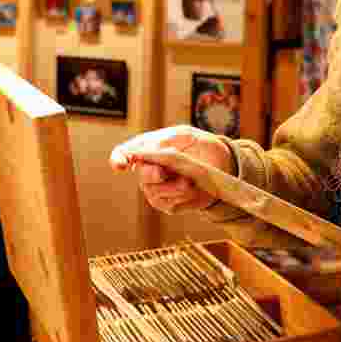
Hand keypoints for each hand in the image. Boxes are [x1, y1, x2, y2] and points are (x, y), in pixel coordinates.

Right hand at [110, 126, 232, 213]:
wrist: (221, 167)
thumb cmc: (202, 146)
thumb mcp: (187, 136)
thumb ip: (168, 142)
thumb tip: (149, 150)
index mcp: (148, 149)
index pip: (124, 154)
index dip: (119, 159)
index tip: (121, 164)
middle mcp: (147, 170)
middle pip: (142, 174)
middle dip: (155, 173)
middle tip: (166, 171)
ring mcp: (155, 189)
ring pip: (157, 191)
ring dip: (178, 185)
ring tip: (192, 178)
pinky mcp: (167, 205)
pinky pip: (172, 203)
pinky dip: (186, 196)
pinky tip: (194, 188)